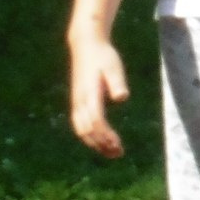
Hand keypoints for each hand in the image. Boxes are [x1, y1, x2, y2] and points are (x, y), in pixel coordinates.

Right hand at [68, 33, 129, 158]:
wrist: (86, 46)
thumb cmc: (104, 57)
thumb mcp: (114, 66)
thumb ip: (117, 82)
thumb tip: (122, 98)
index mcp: (89, 94)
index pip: (96, 121)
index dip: (105, 135)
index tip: (118, 145)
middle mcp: (80, 101)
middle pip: (87, 130)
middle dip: (101, 144)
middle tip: (118, 154)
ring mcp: (76, 102)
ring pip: (81, 130)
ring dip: (95, 143)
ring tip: (113, 153)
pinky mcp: (77, 102)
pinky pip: (80, 125)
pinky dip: (89, 136)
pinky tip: (102, 142)